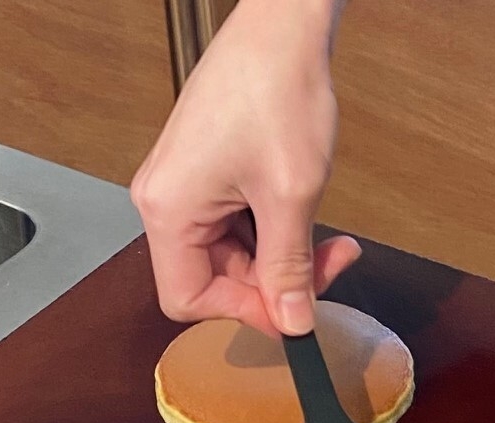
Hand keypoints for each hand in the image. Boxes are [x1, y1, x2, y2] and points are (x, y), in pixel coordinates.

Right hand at [132, 0, 359, 335]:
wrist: (281, 29)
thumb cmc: (275, 89)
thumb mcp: (291, 195)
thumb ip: (289, 267)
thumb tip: (292, 321)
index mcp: (168, 210)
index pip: (188, 299)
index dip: (244, 313)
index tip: (294, 310)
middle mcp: (165, 200)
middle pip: (215, 279)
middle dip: (277, 280)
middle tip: (329, 265)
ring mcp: (185, 185)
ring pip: (234, 255)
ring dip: (283, 254)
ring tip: (328, 237)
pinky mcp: (207, 173)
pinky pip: (238, 225)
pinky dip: (276, 229)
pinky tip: (305, 211)